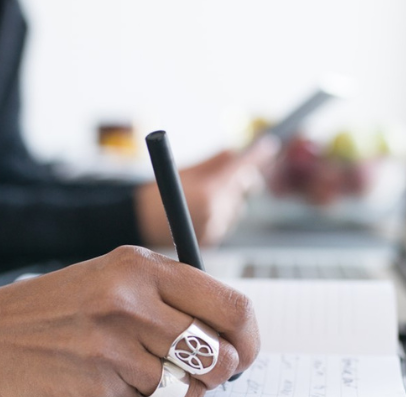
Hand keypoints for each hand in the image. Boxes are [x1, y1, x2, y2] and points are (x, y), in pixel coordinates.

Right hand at [0, 246, 259, 396]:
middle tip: (201, 373)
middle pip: (220, 352)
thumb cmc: (48, 310)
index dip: (249, 338)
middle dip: (221, 372)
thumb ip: (167, 294)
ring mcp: (115, 344)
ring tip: (147, 375)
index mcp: (140, 265)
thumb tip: (231, 330)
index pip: (230, 304)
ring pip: (192, 386)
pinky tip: (110, 381)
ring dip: (181, 391)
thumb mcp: (109, 278)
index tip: (245, 352)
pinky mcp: (99, 383)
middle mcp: (131, 299)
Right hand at [135, 136, 279, 246]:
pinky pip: (224, 221)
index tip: (269, 145)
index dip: (256, 156)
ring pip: (235, 207)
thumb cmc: (156, 193)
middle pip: (243, 190)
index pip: (241, 170)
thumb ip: (214, 162)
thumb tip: (236, 152)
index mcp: (209, 193)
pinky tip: (198, 210)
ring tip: (202, 194)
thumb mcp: (185, 172)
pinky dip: (218, 213)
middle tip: (227, 170)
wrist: (137, 222)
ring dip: (227, 197)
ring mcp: (215, 230)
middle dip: (238, 179)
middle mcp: (216, 214)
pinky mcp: (211, 241)